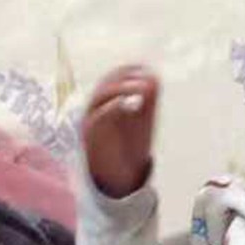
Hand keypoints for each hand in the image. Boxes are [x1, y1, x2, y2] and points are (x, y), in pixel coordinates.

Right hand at [82, 65, 158, 197]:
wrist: (121, 175)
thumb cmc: (132, 146)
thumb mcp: (144, 120)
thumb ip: (148, 101)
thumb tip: (154, 78)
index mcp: (109, 100)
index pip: (115, 78)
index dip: (130, 71)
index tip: (147, 69)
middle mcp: (97, 106)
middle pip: (106, 84)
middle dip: (126, 78)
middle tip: (146, 77)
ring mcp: (91, 118)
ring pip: (101, 96)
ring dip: (121, 89)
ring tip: (142, 87)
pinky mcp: (90, 133)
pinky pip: (97, 115)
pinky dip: (110, 107)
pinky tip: (124, 102)